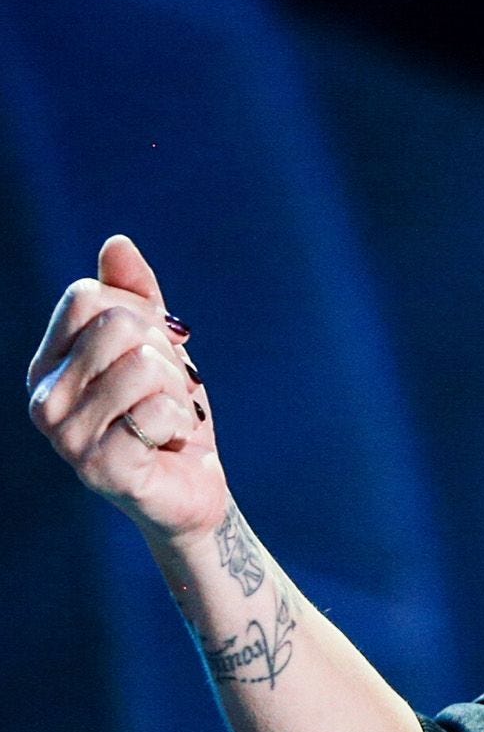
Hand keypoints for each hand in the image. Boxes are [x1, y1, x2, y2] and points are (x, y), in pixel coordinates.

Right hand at [25, 235, 224, 544]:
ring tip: (165, 419)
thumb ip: (137, 295)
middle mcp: (43, 399)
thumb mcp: (157, 346)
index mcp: (47, 364)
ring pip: (143, 366)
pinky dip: (180, 422)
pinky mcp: (100, 468)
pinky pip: (158, 411)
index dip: (141, 316)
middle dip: (164, 356)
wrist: (192, 487)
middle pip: (119, 326)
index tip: (153, 354)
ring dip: (176, 391)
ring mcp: (66, 438)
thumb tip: (116, 244)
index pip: (87, 297)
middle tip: (165, 393)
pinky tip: (167, 444)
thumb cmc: (168, 414)